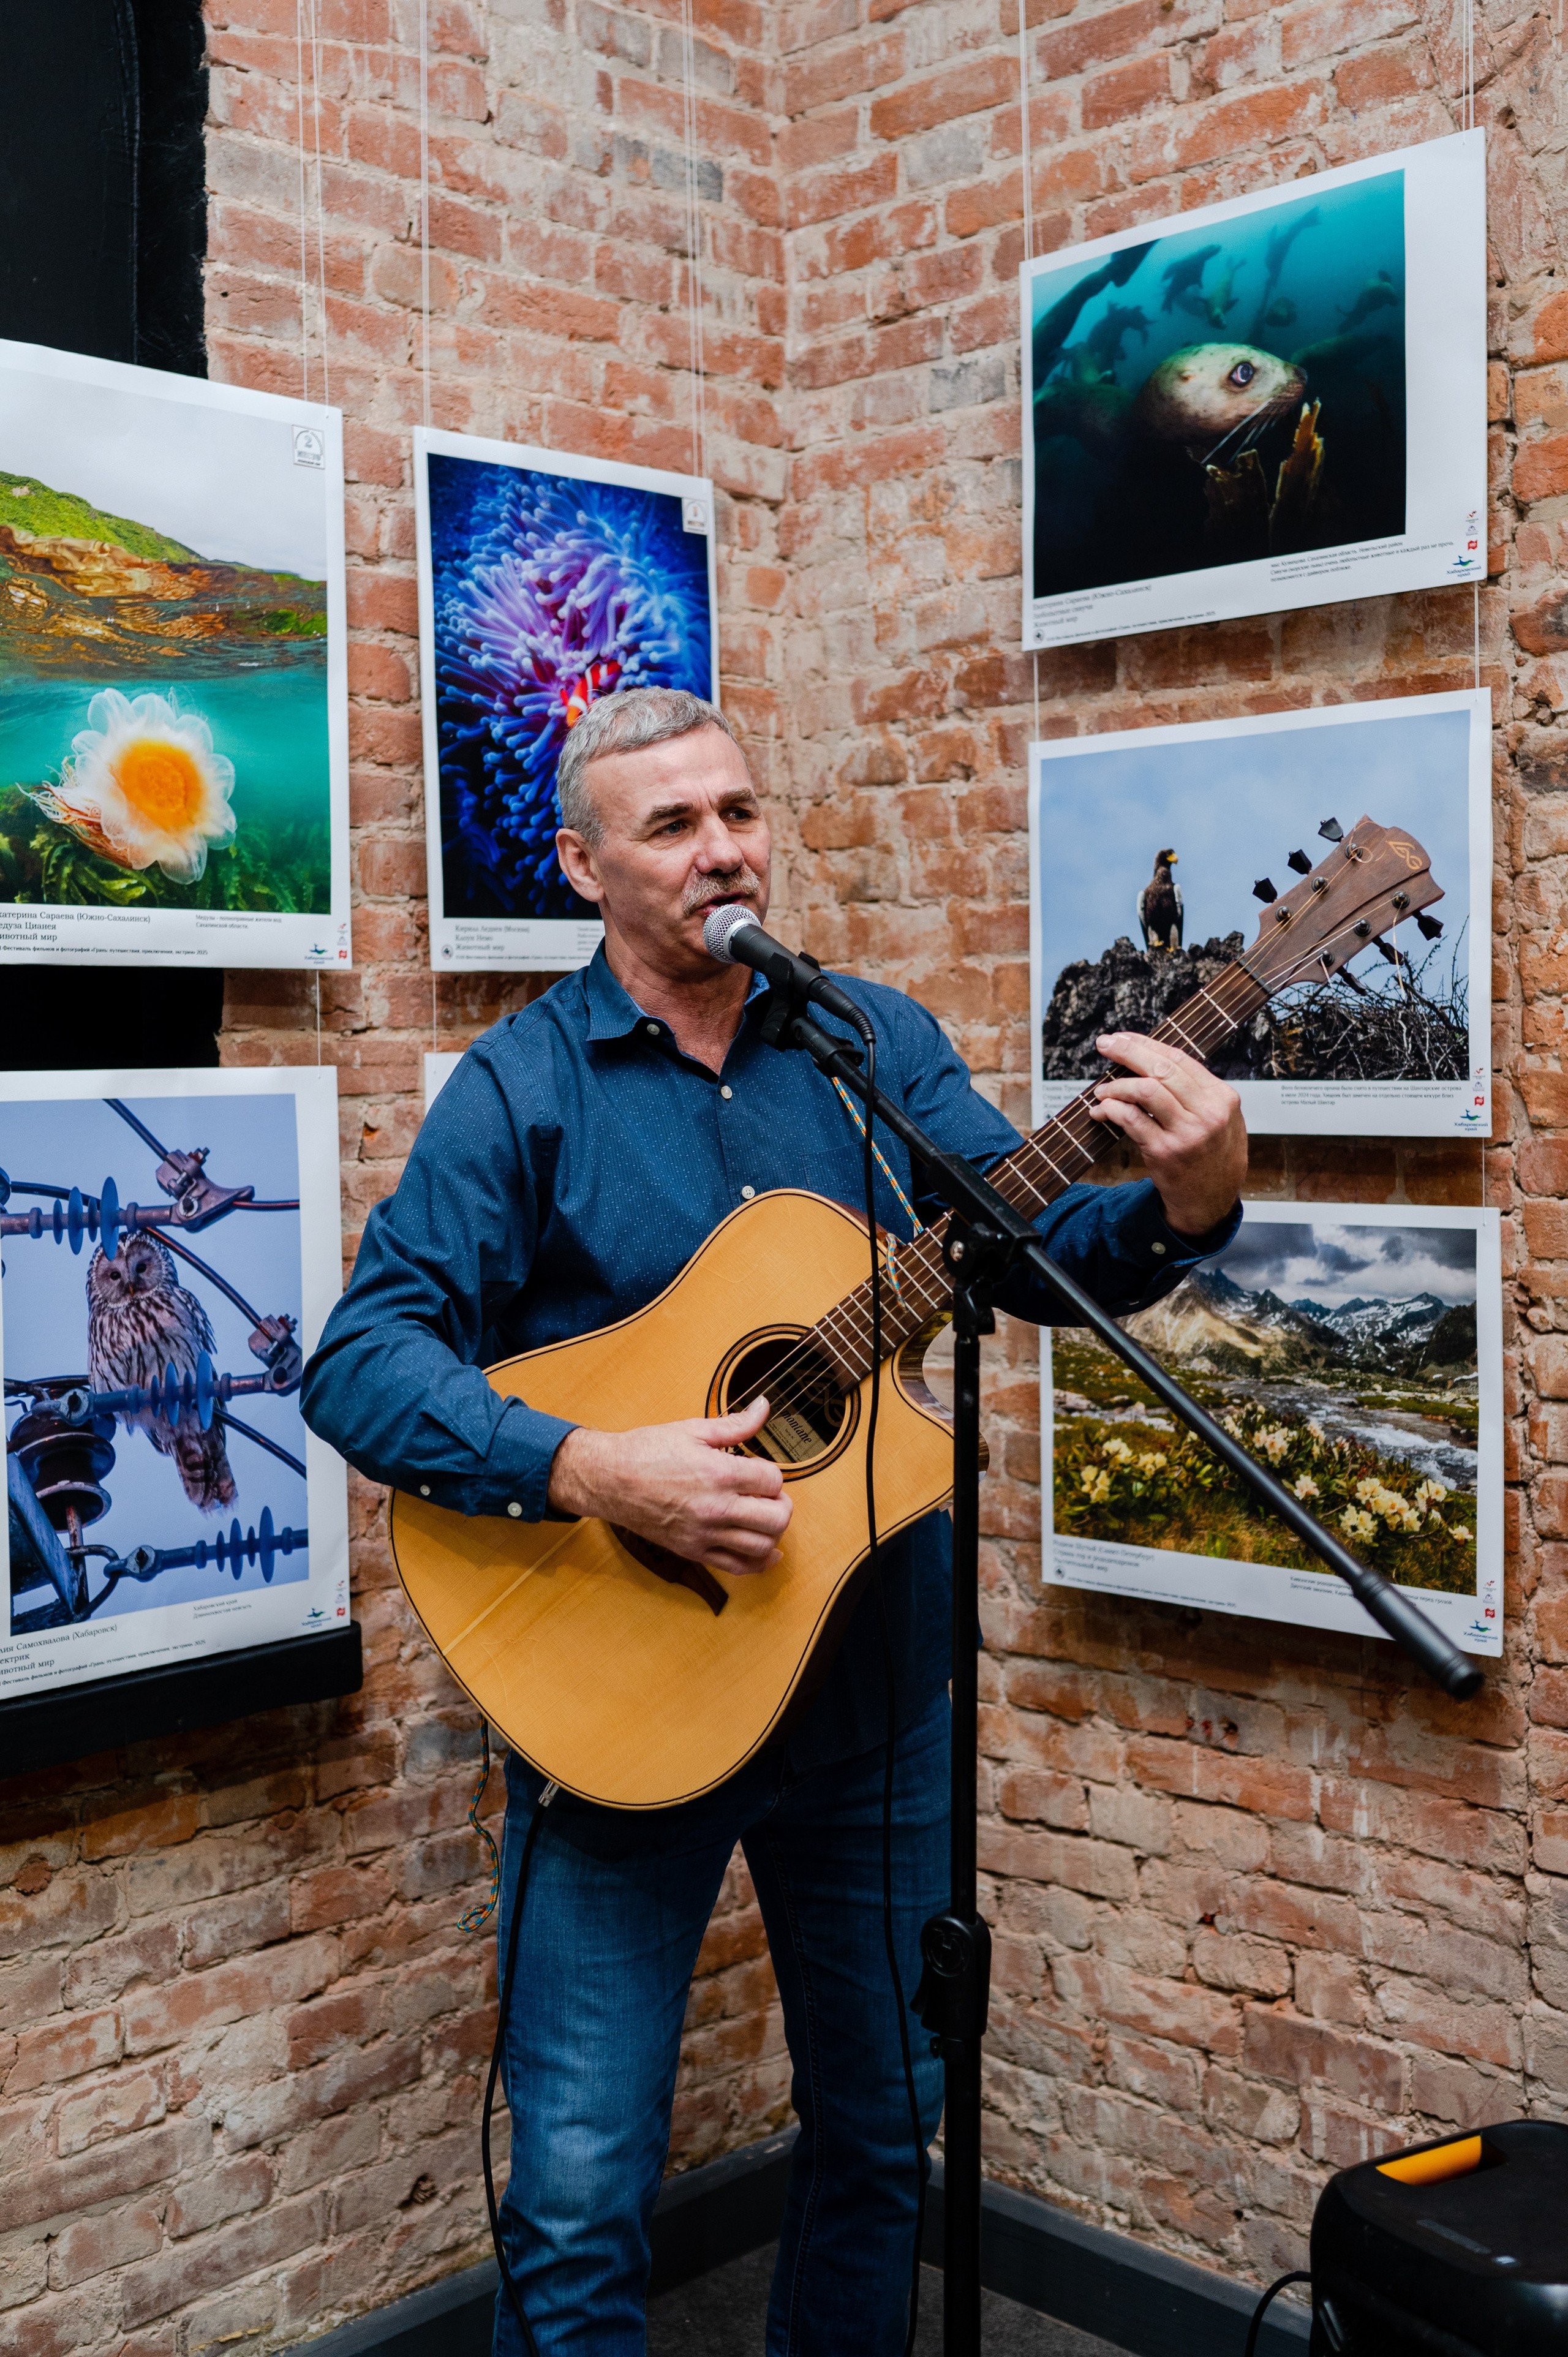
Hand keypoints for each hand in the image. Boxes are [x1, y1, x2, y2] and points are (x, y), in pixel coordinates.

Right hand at [546, 1395, 790, 1577]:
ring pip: (763, 1546)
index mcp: (719, 1474)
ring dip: (773, 1532)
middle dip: (781, 1504)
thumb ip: (735, 1424)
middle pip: (777, 1517)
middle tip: (769, 1495)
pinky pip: (738, 1567)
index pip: (773, 1481)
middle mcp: (715, 1508)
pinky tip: (767, 1552)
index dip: (771, 1473)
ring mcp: (705, 1533)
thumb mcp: (693, 1429)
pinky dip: (758, 1562)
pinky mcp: (693, 1550)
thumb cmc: (646, 1452)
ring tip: (763, 1517)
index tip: (758, 1470)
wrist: (609, 1479)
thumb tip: (763, 1407)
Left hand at [1087, 1033, 1246, 1238]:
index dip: (1146, 1043)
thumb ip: (1197, 1091)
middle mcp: (1208, 1113)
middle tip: (1105, 1045)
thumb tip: (1153, 1059)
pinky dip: (1111, 1110)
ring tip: (1102, 1090)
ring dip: (1117, 1085)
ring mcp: (1187, 1134)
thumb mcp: (1223, 1119)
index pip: (1179, 1059)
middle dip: (1128, 1051)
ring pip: (1146, 1091)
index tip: (1122, 1038)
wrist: (1211, 1202)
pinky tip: (1101, 1111)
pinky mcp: (1165, 1152)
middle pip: (1161, 1069)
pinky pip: (1131, 1120)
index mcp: (1223, 1098)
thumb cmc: (1213, 1156)